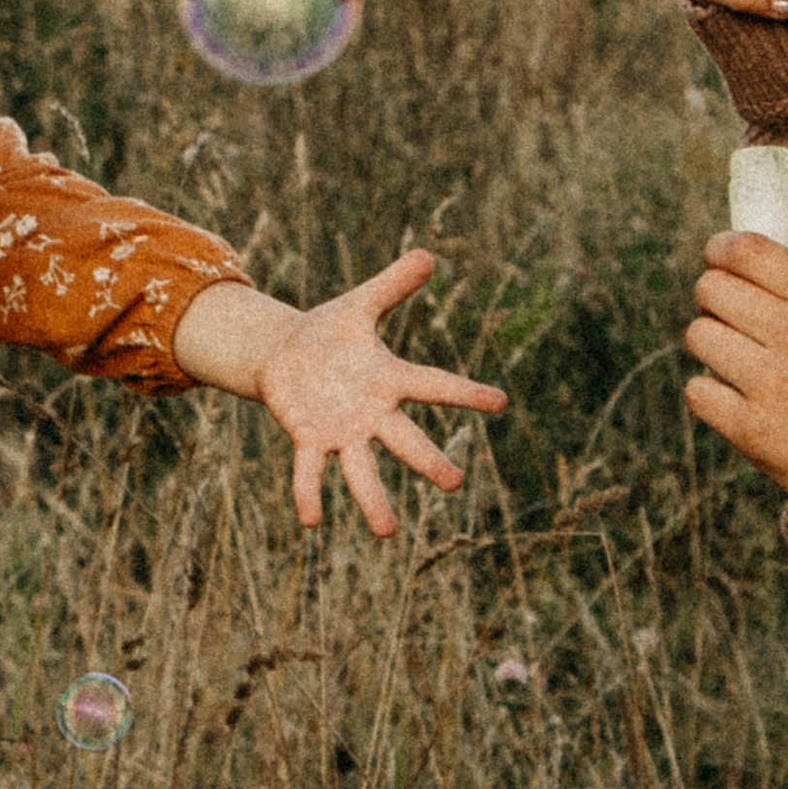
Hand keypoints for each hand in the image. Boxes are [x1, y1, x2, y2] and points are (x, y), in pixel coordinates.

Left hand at [180, 253, 506, 536]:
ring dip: (373, 499)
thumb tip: (428, 255)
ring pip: (362, 469)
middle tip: (453, 483)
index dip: (465, 393)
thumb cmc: (331, 332)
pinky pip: (310, 471)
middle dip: (427, 461)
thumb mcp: (359, 304)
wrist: (287, 356)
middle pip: (404, 439)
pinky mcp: (309, 439)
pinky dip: (309, 493)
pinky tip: (311, 521)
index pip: (434, 386)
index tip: (500, 402)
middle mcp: (373, 413)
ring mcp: (343, 432)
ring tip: (386, 533)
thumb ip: (392, 286)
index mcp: (390, 379)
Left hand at [684, 217, 787, 490]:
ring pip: (699, 335)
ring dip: (712, 346)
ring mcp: (770, 382)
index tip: (719, 257)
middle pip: (712, 289)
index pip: (748, 251)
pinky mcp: (749, 427)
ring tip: (739, 361)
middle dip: (715, 299)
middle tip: (732, 316)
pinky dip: (710, 394)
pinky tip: (737, 399)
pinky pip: (697, 390)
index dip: (721, 249)